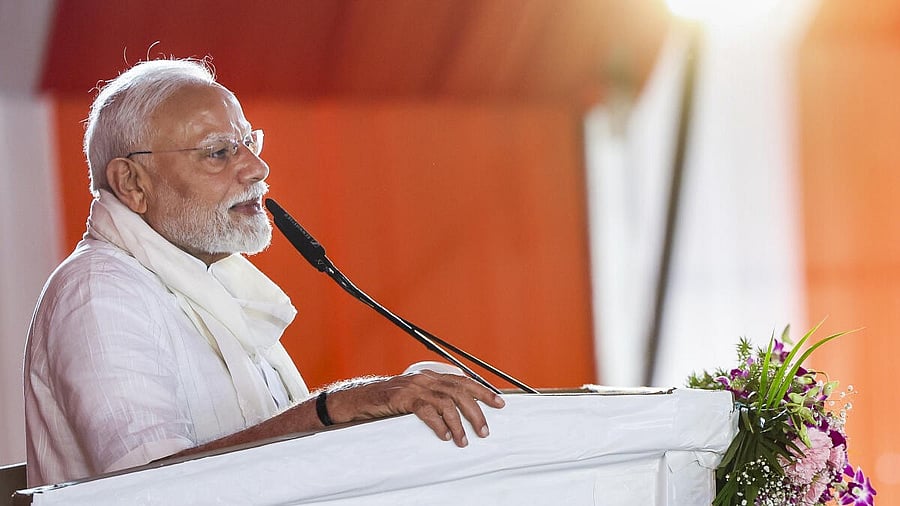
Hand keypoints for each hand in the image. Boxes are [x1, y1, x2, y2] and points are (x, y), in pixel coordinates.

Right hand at [327, 371, 504, 446]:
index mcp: (431, 377)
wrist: (360, 400)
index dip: (482, 391)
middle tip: (484, 430)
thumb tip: (459, 414)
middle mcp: (425, 379)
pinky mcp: (402, 398)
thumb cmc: (389, 401)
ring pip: (445, 402)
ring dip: (458, 423)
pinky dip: (438, 424)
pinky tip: (444, 435)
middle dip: (476, 411)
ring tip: (463, 440)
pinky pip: (426, 410)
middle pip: (459, 391)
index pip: (463, 381)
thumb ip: (434, 400)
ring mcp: (414, 387)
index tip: (500, 403)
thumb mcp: (416, 397)